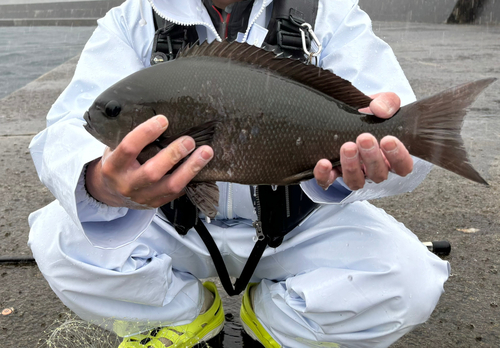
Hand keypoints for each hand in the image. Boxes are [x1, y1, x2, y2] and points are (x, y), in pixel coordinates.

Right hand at [85, 115, 212, 208]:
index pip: (129, 148)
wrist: (112, 193)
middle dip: (174, 154)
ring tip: (206, 152)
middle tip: (189, 140)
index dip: (146, 132)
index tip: (163, 120)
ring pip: (171, 185)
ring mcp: (143, 197)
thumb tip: (158, 116)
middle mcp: (128, 184)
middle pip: (153, 171)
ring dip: (191, 168)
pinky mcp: (157, 204)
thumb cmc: (118, 165)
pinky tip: (201, 166)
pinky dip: (191, 178)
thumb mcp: (115, 150)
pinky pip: (178, 192)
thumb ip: (132, 138)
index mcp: (113, 167)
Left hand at [314, 92, 412, 189]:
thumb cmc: (369, 114)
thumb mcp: (382, 103)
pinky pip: (328, 182)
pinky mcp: (332, 174)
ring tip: (347, 147)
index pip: (403, 167)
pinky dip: (325, 176)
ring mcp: (353, 174)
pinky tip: (324, 163)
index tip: (389, 140)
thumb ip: (388, 102)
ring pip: (355, 182)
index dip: (398, 157)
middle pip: (378, 174)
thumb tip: (380, 109)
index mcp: (390, 156)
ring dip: (351, 166)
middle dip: (372, 158)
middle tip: (364, 139)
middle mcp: (373, 169)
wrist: (344, 115)